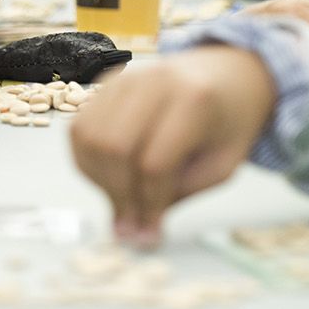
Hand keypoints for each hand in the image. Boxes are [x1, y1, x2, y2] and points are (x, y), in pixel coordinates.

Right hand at [70, 46, 276, 247]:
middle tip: (130, 224)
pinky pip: (80, 126)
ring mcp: (125, 77)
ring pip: (89, 136)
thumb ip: (179, 195)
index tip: (150, 233)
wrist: (225, 74)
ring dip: (97, 178)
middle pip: (114, 147)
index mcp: (194, 100)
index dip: (148, 205)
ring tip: (121, 198)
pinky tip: (109, 175)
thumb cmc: (227, 123)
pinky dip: (87, 159)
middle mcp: (153, 81)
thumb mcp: (221, 165)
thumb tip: (137, 234)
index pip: (155, 163)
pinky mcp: (108, 82)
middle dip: (119, 195)